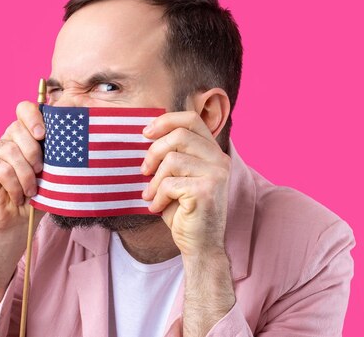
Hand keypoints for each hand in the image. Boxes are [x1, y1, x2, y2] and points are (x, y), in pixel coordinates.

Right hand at [0, 101, 45, 232]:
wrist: (19, 220)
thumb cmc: (39, 194)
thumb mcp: (53, 172)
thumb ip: (56, 154)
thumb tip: (70, 141)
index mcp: (27, 134)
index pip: (25, 109)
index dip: (33, 117)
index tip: (44, 135)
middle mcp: (9, 138)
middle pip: (17, 128)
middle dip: (33, 152)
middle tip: (41, 172)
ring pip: (10, 150)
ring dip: (25, 174)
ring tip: (32, 191)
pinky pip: (0, 168)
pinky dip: (13, 184)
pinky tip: (18, 195)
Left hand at [140, 111, 231, 257]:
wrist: (200, 245)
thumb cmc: (184, 210)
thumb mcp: (177, 177)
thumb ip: (171, 155)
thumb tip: (146, 134)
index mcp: (213, 151)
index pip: (191, 119)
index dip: (166, 120)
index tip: (146, 133)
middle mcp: (219, 159)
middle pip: (179, 135)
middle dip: (154, 151)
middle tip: (144, 170)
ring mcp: (216, 174)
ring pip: (172, 160)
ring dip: (154, 180)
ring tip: (151, 194)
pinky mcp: (206, 191)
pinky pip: (170, 184)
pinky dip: (158, 197)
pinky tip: (158, 207)